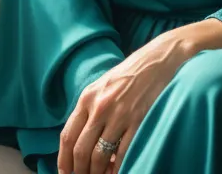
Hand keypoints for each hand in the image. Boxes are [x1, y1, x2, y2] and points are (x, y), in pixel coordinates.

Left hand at [57, 30, 188, 173]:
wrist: (157, 59)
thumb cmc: (129, 73)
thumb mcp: (103, 86)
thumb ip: (90, 109)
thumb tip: (82, 142)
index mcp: (87, 97)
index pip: (67, 135)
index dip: (63, 160)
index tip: (65, 173)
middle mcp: (100, 106)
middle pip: (81, 150)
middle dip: (79, 171)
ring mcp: (119, 115)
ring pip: (99, 156)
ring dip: (96, 173)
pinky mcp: (138, 121)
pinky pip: (122, 154)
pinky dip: (117, 168)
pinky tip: (116, 172)